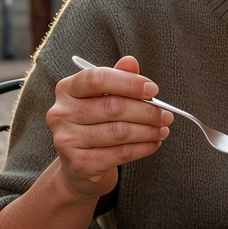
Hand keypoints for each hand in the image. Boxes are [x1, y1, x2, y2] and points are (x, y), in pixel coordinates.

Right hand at [46, 55, 172, 200]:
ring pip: (119, 132)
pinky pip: (120, 153)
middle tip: (166, 114)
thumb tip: (131, 62)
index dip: (128, 83)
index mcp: (66, 90)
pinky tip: (154, 143)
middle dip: (146, 111)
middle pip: (113, 107)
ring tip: (163, 129)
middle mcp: (61, 114)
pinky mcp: (80, 164)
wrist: (79, 167)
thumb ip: (117, 78)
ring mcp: (67, 140)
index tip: (153, 90)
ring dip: (148, 131)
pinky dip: (143, 148)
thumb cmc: (95, 123)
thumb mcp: (104, 97)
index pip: (97, 79)